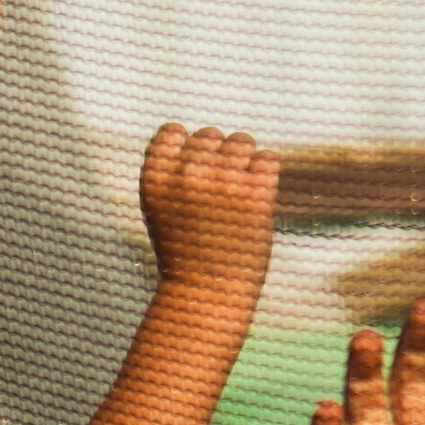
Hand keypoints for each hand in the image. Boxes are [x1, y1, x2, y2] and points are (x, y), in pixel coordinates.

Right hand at [139, 123, 278, 305]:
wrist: (208, 293)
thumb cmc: (185, 254)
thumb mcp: (161, 209)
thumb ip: (171, 174)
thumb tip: (196, 138)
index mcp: (156, 178)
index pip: (172, 131)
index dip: (187, 145)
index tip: (196, 168)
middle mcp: (187, 175)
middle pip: (210, 135)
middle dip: (220, 154)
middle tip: (225, 185)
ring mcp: (223, 184)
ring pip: (242, 141)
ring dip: (246, 158)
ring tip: (243, 185)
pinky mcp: (256, 197)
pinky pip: (268, 159)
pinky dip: (267, 170)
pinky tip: (260, 189)